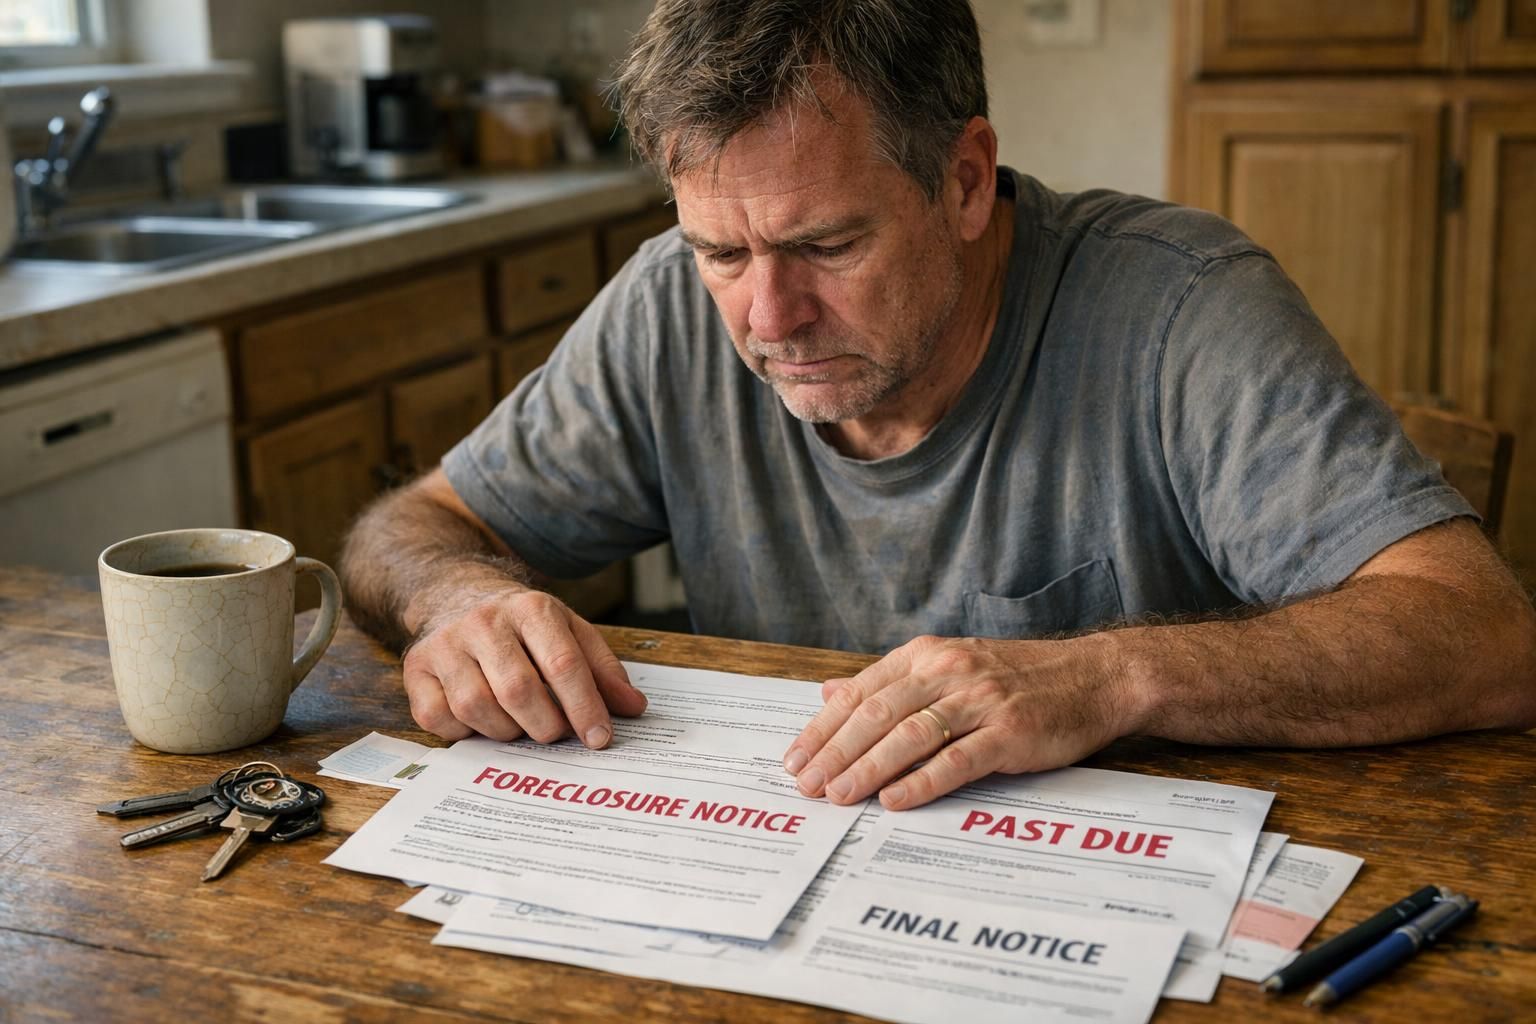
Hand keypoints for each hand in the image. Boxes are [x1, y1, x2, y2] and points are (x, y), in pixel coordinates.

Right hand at [402, 587, 646, 747]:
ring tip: (520, 723)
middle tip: (556, 733)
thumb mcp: (569, 632)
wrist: (456, 595)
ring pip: (477, 708)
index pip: (562, 663)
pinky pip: (439, 719)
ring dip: (506, 731)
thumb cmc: (522, 626)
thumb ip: (602, 671)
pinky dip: (464, 732)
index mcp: (531, 609)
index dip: (584, 707)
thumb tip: (633, 708)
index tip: (600, 738)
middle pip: (518, 691)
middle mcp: (484, 622)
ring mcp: (444, 644)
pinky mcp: (415, 668)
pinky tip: (481, 720)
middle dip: (545, 726)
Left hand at [782, 634, 1136, 809]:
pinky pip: (957, 759)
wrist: (1095, 676)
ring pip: (909, 735)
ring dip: (867, 768)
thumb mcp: (949, 665)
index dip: (822, 728)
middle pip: (876, 714)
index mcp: (926, 656)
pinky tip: (893, 800)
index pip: (860, 693)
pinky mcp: (1010, 732)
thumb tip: (829, 693)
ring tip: (838, 796)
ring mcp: (980, 701)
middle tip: (806, 786)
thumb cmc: (1017, 678)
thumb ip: (889, 683)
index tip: (794, 759)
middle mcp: (948, 672)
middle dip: (834, 752)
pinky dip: (921, 781)